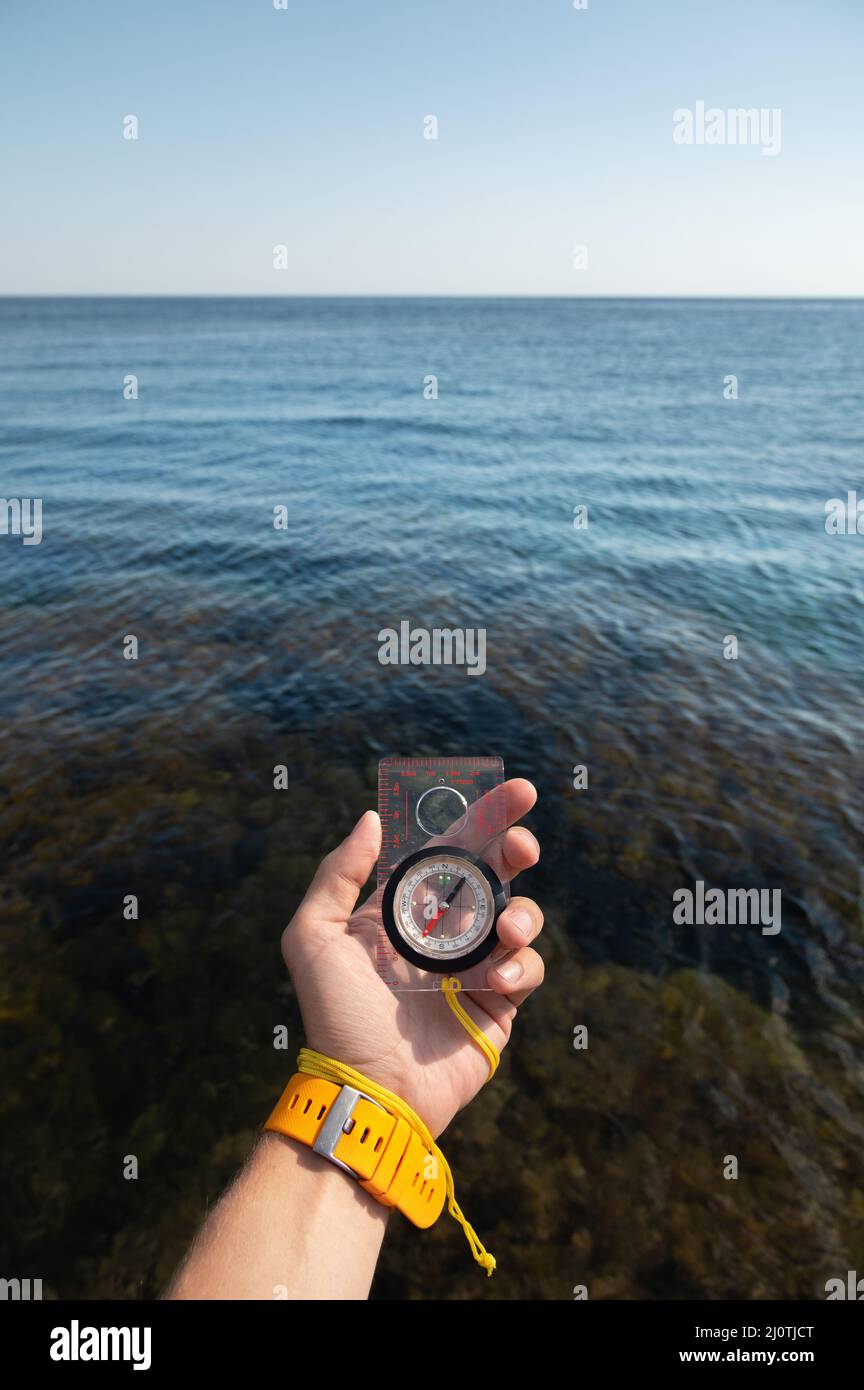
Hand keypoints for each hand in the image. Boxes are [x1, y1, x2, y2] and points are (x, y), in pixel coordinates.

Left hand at [281, 779, 542, 1137]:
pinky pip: (528, 969)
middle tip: (521, 843)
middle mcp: (441, 931)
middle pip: (493, 871)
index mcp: (403, 908)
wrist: (370, 1091)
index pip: (448, 848)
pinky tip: (499, 979)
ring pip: (520, 915)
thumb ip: (337, 875)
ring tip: (505, 931)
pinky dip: (524, 965)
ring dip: (523, 912)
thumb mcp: (313, 938)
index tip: (514, 788)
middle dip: (514, 846)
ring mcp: (474, 966)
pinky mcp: (499, 1004)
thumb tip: (373, 819)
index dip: (482, 814)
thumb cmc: (335, 1016)